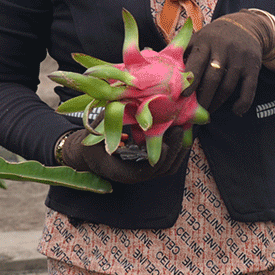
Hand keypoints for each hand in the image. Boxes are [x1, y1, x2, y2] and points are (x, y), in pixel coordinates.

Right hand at [57, 126, 188, 183]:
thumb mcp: (95, 131)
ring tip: (184, 128)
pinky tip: (180, 133)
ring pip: (169, 167)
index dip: (160, 155)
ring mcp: (144, 173)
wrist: (90, 155)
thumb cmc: (91, 143)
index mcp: (120, 171)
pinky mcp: (149, 168)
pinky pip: (169, 163)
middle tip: (180, 128)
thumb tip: (122, 98)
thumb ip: (109, 119)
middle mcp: (135, 175)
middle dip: (174, 148)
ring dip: (178, 149)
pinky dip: (177, 149)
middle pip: (163, 168)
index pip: (147, 170)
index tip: (166, 138)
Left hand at [184, 10, 274, 114]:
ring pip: (228, 86)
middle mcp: (223, 49)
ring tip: (208, 112)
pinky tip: (236, 111)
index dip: (191, 80)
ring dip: (218, 102)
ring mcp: (240, 59)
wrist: (247, 25)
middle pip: (213, 78)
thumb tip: (160, 66)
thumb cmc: (215, 36)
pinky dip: (243, 102)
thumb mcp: (199, 37)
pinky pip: (249, 88)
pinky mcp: (253, 66)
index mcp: (206, 42)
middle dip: (204, 97)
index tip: (184, 95)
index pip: (197, 62)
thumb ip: (183, 50)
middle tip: (196, 112)